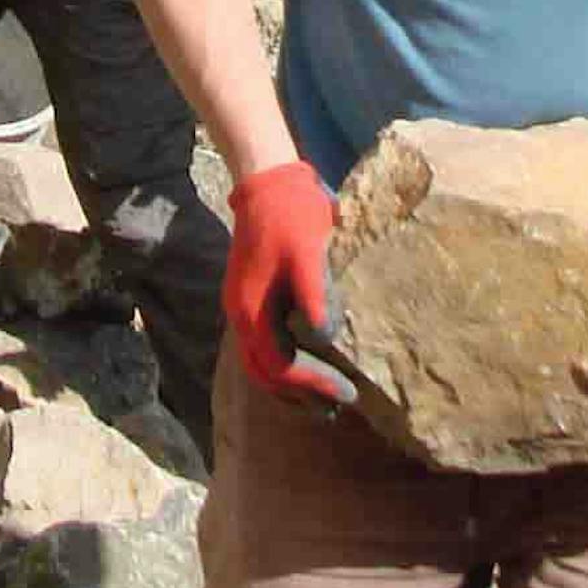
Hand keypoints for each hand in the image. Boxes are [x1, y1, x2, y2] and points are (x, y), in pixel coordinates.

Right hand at [225, 164, 353, 404]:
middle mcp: (241, 315)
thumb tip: (326, 339)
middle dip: (299, 393)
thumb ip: (314, 296)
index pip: (279, 365)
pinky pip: (267, 343)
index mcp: (250, 311)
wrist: (268, 181)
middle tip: (337, 406)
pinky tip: (312, 358)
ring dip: (292, 381)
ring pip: (262, 361)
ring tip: (325, 395)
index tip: (346, 392)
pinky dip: (288, 360)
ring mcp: (245, 306)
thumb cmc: (291, 214)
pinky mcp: (255, 296)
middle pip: (264, 372)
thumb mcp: (307, 254)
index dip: (312, 383)